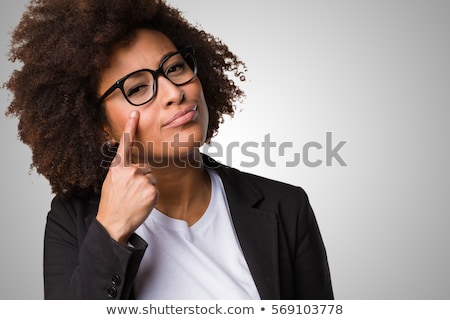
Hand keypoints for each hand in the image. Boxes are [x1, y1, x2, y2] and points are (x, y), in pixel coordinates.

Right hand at [97, 110, 157, 243]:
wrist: (112, 224)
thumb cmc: (111, 203)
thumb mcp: (111, 182)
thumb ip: (122, 170)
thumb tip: (133, 165)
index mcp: (118, 168)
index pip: (126, 144)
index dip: (131, 127)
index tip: (136, 113)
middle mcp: (130, 171)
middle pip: (145, 168)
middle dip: (141, 178)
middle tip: (129, 193)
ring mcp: (141, 180)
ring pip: (151, 178)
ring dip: (146, 188)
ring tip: (134, 199)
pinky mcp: (151, 191)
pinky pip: (155, 189)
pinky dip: (150, 197)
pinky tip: (140, 203)